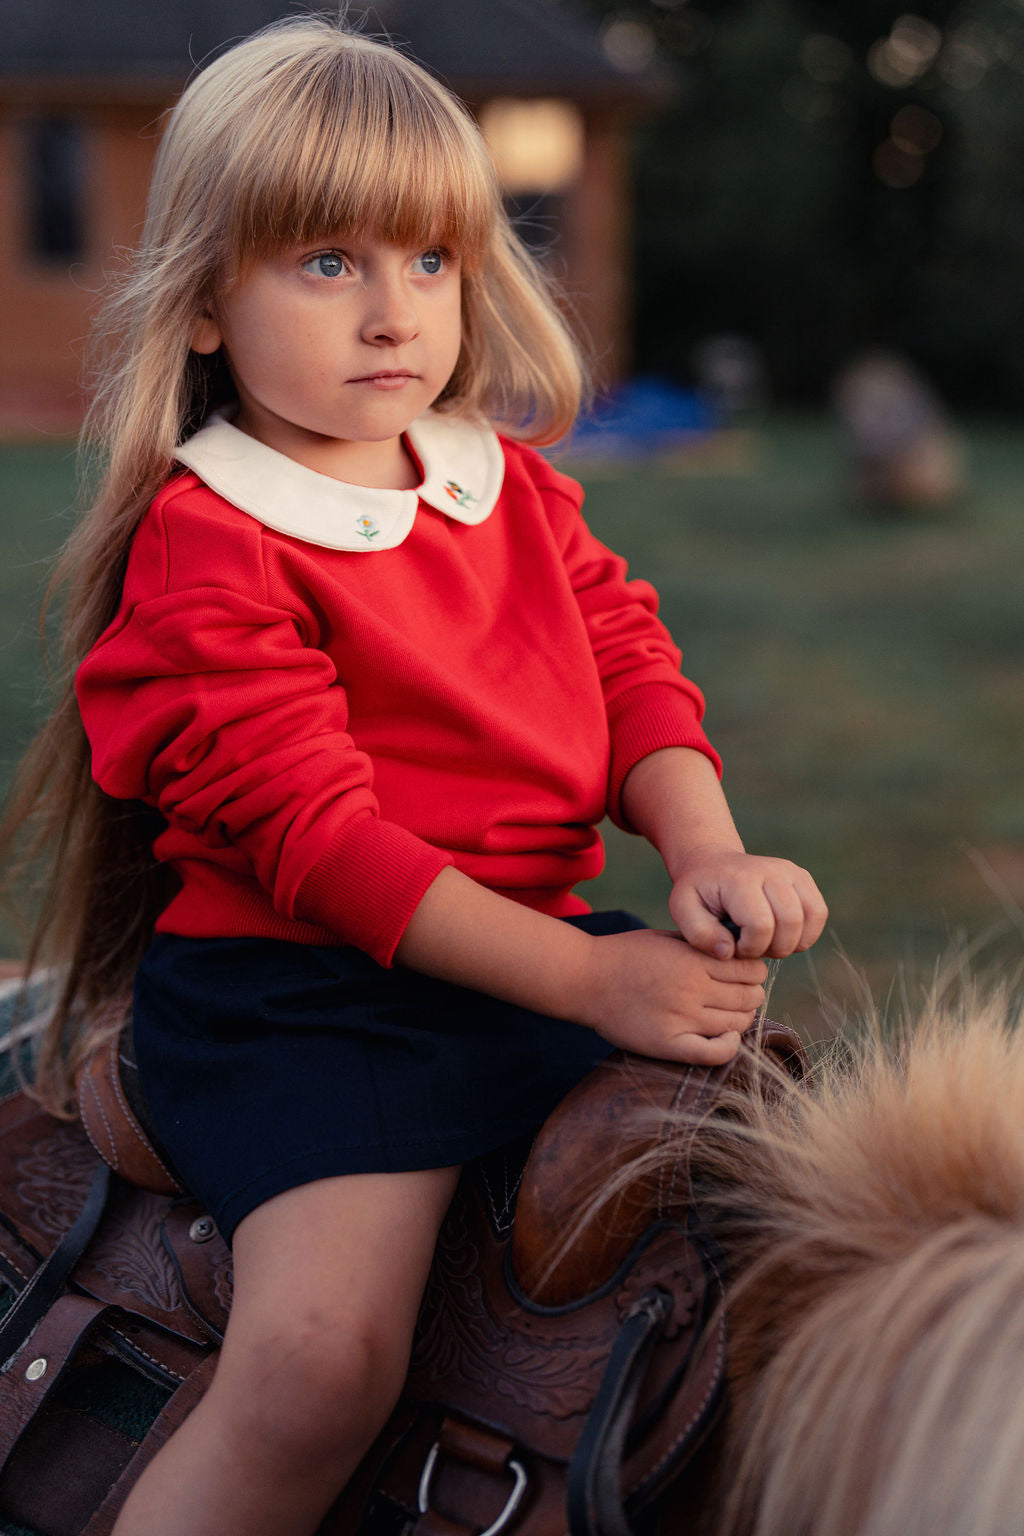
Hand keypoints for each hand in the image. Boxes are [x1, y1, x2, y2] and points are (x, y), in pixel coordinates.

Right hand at [577, 927, 768, 1065]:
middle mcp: (692, 989)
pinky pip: (715, 1053)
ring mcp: (681, 1019)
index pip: (750, 969)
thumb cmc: (625, 955)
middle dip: (751, 994)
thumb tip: (738, 954)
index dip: (754, 971)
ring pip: (737, 1024)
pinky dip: (729, 1046)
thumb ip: (702, 946)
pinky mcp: (668, 1044)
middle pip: (749, 997)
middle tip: (739, 994)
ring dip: (741, 1019)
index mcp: (694, 960)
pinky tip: (724, 1037)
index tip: (745, 974)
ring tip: (728, 1014)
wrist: (585, 979)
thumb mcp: (667, 938)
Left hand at [667, 845, 827, 959]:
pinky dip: (806, 933)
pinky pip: (819, 912)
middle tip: (752, 947)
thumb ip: (699, 934)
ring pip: (811, 917)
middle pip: (790, 922)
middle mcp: (771, 870)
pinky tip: (782, 936)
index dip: (750, 948)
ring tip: (767, 942)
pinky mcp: (803, 877)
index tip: (733, 947)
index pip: (761, 925)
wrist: (712, 864)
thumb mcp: (683, 911)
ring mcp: (791, 871)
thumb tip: (728, 952)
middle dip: (773, 948)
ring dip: (792, 942)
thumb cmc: (698, 892)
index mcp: (740, 879)